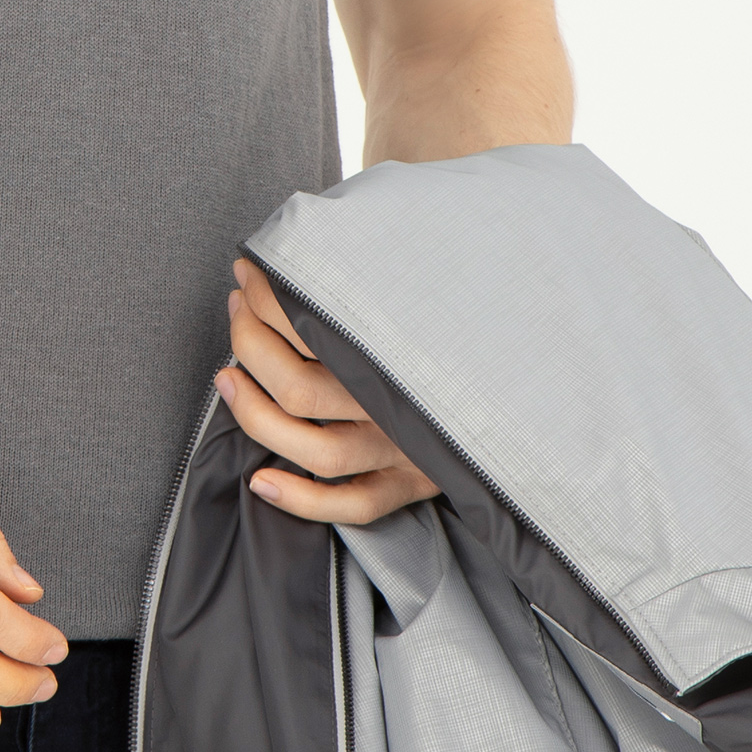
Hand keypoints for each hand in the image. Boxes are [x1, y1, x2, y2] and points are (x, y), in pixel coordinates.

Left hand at [215, 259, 439, 524]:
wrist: (525, 393)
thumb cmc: (459, 329)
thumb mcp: (425, 294)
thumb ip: (375, 281)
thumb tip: (307, 246)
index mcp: (399, 349)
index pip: (315, 326)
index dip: (267, 298)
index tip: (248, 273)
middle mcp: (397, 403)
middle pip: (301, 390)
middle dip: (250, 344)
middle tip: (236, 310)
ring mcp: (402, 449)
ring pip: (316, 450)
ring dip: (255, 416)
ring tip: (226, 376)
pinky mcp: (409, 484)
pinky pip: (353, 505)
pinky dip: (303, 500)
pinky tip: (261, 481)